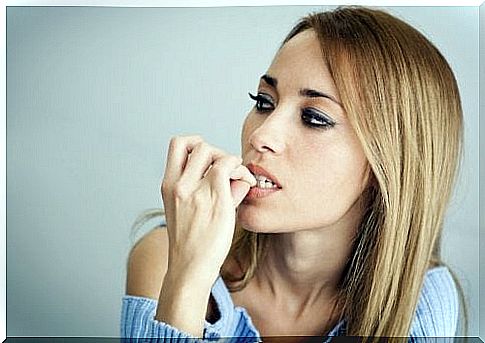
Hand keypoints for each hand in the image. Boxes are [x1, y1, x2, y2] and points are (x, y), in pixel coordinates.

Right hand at [160, 135, 255, 282]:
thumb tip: (232, 170)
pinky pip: (230, 166)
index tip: (208, 160)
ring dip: (230, 161)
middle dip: (216, 152)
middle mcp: (179, 184)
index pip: (177, 144)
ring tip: (236, 180)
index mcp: (168, 185)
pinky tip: (245, 184)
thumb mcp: (186, 209)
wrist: (190, 267)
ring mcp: (196, 190)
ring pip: (215, 152)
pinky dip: (241, 170)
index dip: (196, 144)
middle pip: (198, 143)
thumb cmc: (193, 241)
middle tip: (225, 172)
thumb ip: (202, 186)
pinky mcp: (215, 198)